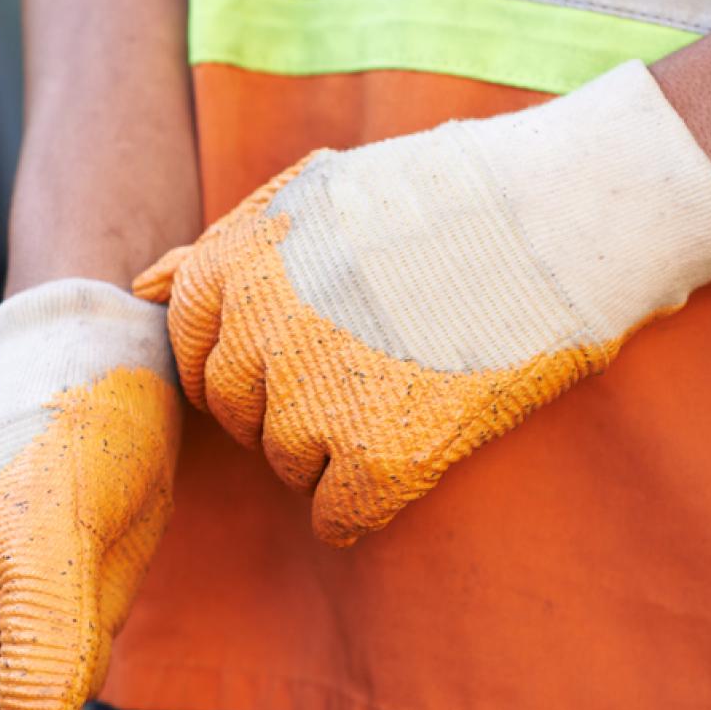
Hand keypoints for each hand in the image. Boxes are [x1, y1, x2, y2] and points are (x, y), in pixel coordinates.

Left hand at [136, 61, 710, 544]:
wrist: (569, 215)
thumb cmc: (450, 195)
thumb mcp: (315, 191)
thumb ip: (223, 245)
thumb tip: (142, 285)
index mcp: (231, 269)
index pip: (194, 352)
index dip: (250, 359)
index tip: (306, 349)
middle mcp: (256, 336)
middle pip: (238, 414)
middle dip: (286, 405)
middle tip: (366, 373)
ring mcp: (313, 402)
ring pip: (287, 465)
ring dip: (333, 450)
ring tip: (407, 393)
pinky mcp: (380, 460)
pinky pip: (338, 518)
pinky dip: (367, 504)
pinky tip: (416, 454)